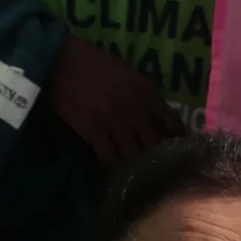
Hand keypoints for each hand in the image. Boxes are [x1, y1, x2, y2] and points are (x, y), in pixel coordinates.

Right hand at [44, 34, 185, 170]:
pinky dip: (114, 172)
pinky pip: (110, 160)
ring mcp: (116, 123)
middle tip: (161, 174)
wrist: (60, 60)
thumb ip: (144, 94)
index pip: (173, 124)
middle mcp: (136, 110)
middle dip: (161, 161)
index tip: (180, 153)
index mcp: (147, 93)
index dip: (179, 142)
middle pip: (157, 146)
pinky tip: (116, 179)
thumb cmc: (94, 62)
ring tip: (140, 181)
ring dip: (138, 170)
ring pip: (136, 156)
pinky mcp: (94, 132)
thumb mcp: (128, 72)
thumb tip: (156, 117)